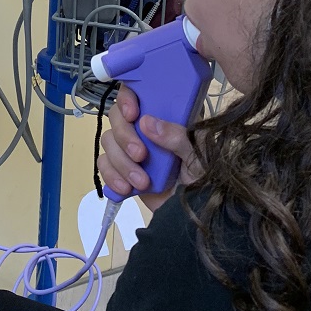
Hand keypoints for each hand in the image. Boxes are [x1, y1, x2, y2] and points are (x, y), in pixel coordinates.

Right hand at [96, 85, 199, 211]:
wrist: (194, 216)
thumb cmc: (206, 181)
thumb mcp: (200, 155)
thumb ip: (178, 137)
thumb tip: (147, 122)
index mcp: (165, 117)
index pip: (137, 94)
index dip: (128, 98)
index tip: (133, 114)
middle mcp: (144, 129)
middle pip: (117, 118)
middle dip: (125, 137)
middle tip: (141, 156)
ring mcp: (130, 150)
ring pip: (108, 142)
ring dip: (121, 163)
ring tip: (141, 182)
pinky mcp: (121, 170)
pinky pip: (104, 165)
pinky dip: (111, 176)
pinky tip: (126, 188)